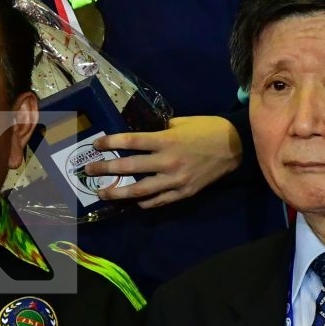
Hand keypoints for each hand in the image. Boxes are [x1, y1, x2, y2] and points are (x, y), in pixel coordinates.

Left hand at [83, 115, 242, 208]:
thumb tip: (140, 134)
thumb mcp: (181, 122)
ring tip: (103, 193)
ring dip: (119, 193)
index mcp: (166, 140)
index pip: (131, 142)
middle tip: (88, 171)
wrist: (236, 146)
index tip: (96, 144)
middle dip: (106, 169)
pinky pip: (159, 200)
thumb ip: (160, 129)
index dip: (111, 143)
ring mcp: (176, 180)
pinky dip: (145, 202)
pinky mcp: (184, 192)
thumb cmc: (206, 129)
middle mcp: (168, 161)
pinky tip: (133, 202)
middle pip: (130, 167)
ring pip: (141, 191)